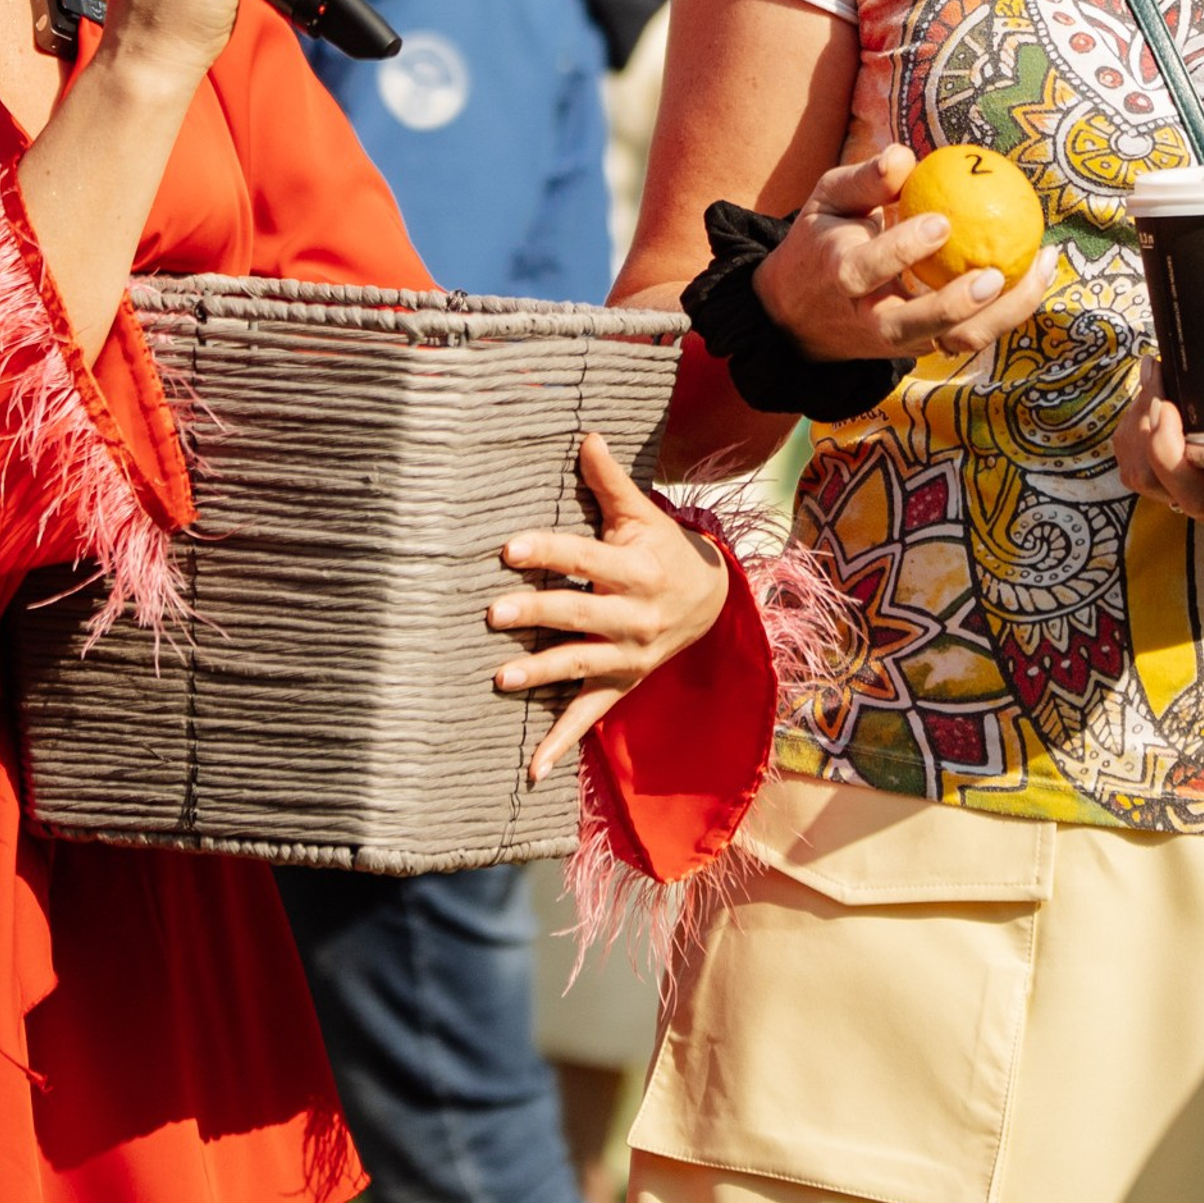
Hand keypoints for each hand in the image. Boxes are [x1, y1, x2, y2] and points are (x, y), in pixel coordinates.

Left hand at [486, 433, 732, 781]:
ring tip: (500, 678)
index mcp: (636, 569)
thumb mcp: (642, 514)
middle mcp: (635, 616)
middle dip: (538, 615)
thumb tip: (586, 434)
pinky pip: (590, 716)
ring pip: (582, 665)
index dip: (548, 552)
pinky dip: (561, 744)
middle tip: (492, 614)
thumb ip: (609, 481)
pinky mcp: (622, 684)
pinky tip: (531, 769)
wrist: (711, 601)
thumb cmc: (662, 548)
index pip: (585, 558)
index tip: (508, 548)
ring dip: (543, 674)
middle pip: (580, 613)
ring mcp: (629, 655)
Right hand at [753, 144, 1053, 362]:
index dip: (904, 249)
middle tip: (995, 274)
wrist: (801, 315)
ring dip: (1005, 313)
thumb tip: (905, 156)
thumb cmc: (823, 239)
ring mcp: (900, 341)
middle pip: (912, 326)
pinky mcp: (926, 348)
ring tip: (1042, 267)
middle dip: (954, 307)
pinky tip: (1040, 271)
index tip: (941, 221)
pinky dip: (1011, 310)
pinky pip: (973, 335)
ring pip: (955, 341)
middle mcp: (869, 318)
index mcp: (839, 276)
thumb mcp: (829, 200)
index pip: (868, 269)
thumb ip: (864, 179)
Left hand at [1111, 316, 1203, 559]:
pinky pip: (1161, 486)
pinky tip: (1160, 410)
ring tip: (1153, 385)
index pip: (1197, 489)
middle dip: (1142, 427)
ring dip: (1139, 438)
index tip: (1165, 399)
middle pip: (1157, 482)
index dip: (1166, 448)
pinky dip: (1148, 450)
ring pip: (1151, 486)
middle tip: (1156, 372)